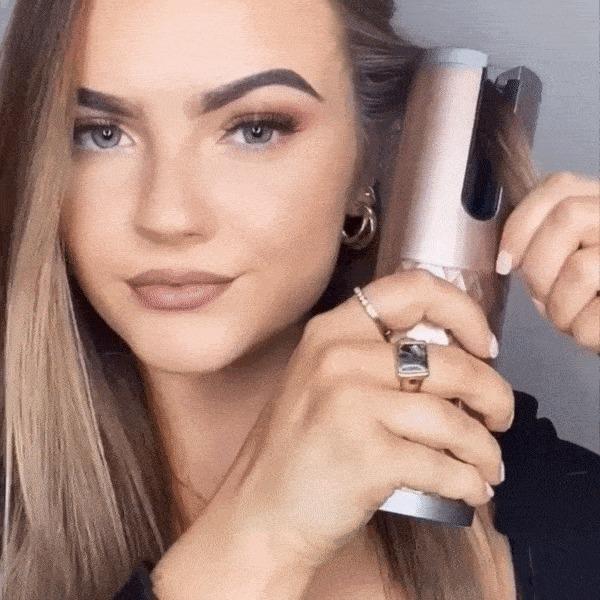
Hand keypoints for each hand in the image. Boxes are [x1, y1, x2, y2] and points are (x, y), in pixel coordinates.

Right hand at [211, 270, 513, 571]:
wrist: (261, 511)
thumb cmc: (299, 447)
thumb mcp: (324, 381)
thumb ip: (376, 358)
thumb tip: (458, 359)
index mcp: (332, 331)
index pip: (413, 289)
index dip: (464, 312)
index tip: (483, 346)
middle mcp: (339, 357)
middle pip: (449, 361)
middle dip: (493, 392)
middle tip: (499, 415)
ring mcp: (350, 405)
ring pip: (453, 417)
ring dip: (484, 446)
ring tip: (487, 463)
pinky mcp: (366, 456)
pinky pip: (443, 464)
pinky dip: (468, 480)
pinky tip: (471, 489)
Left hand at [495, 171, 599, 352]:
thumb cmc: (594, 297)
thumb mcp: (569, 258)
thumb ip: (546, 241)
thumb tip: (509, 255)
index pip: (558, 185)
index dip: (521, 224)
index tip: (506, 262)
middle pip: (567, 217)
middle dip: (538, 267)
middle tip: (542, 295)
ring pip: (580, 268)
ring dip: (559, 307)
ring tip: (572, 316)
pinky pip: (593, 317)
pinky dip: (582, 332)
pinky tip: (594, 329)